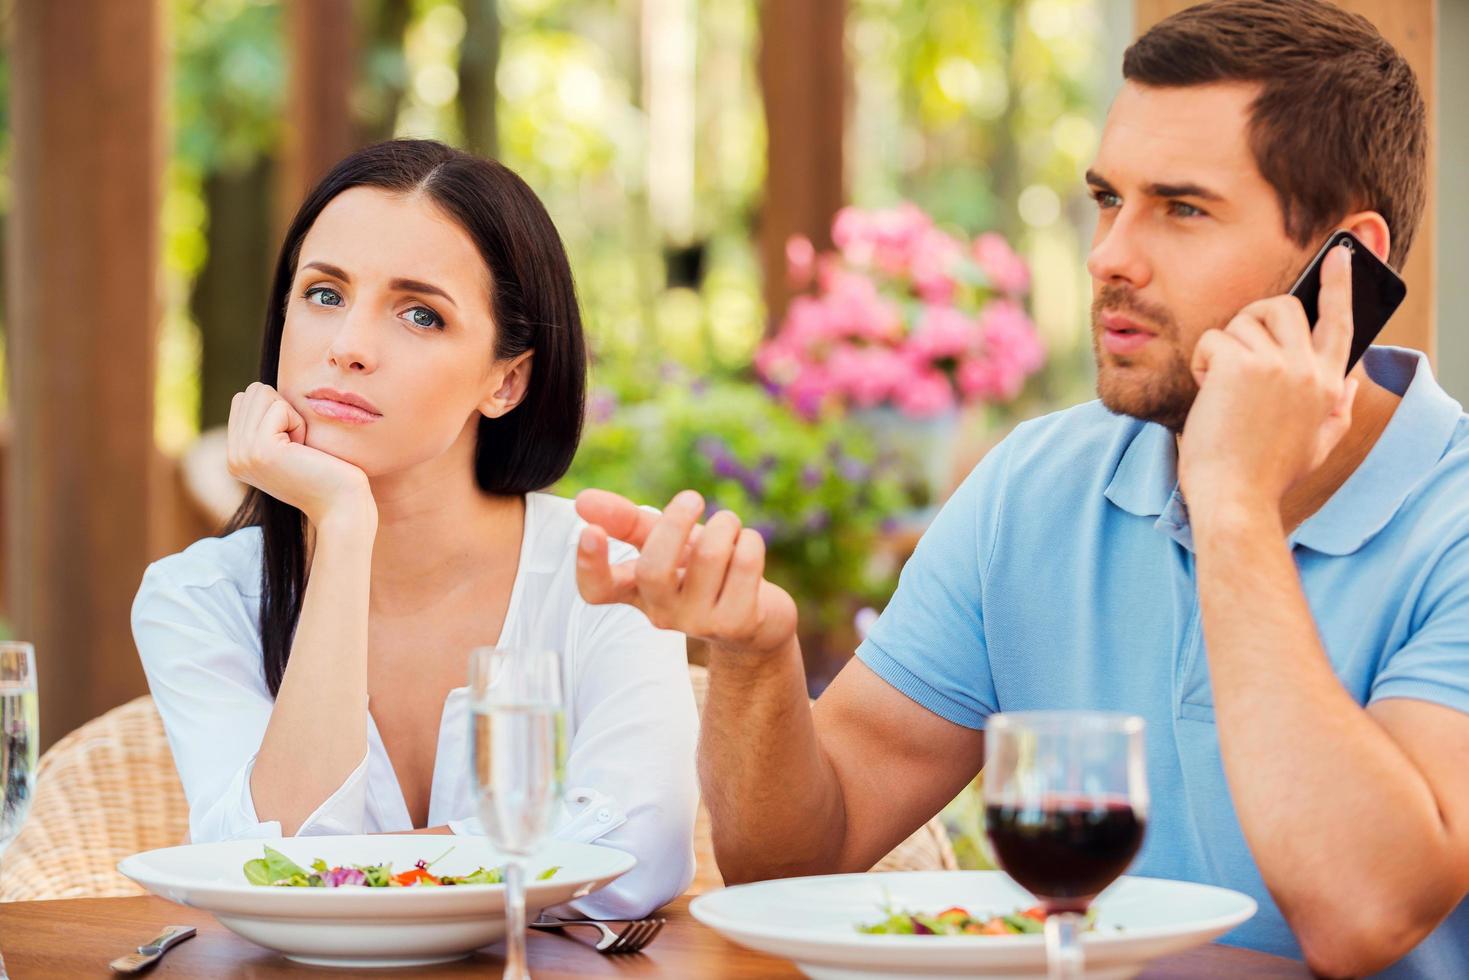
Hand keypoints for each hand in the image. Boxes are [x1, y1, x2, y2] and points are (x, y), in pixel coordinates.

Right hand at [226, 383, 374, 528]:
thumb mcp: (287, 445)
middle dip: (284, 410)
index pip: (245, 398)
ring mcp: (242, 454)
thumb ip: (265, 423)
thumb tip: (260, 390)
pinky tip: (304, 451)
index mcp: (235, 454)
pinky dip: (299, 423)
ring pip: (263, 394)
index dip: (279, 410)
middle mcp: (232, 456)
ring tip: (301, 448)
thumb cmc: (327, 471)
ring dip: (292, 416)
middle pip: (253, 392)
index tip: (293, 443)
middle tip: (299, 446)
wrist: (341, 506)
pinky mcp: (260, 450)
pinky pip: (279, 407)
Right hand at [574, 488, 798, 657]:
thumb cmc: (705, 573)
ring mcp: (699, 623)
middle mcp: (663, 612)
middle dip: (675, 523)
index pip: (598, 590)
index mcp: (637, 591)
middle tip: (692, 498)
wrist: (760, 617)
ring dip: (725, 524)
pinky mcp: (738, 624)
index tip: (590, 530)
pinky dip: (749, 540)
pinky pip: (744, 563)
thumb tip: (582, 500)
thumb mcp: (667, 542)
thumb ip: (627, 521)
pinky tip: (748, 546)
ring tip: (729, 525)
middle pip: (654, 570)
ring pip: (709, 555)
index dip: (589, 564)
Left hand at [1178, 243, 1358, 523]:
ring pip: (1244, 320)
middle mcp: (1309, 369)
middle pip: (1283, 307)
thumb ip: (1338, 407)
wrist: (1235, 497)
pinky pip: (1213, 339)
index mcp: (1329, 385)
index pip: (1341, 322)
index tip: (1338, 255)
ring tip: (1220, 386)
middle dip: (1252, 320)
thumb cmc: (1266, 474)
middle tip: (1234, 353)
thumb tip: (1353, 379)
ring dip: (1223, 347)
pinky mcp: (1241, 365)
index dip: (1338, 285)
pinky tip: (1205, 391)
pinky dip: (1202, 362)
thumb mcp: (1317, 443)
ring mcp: (1277, 364)